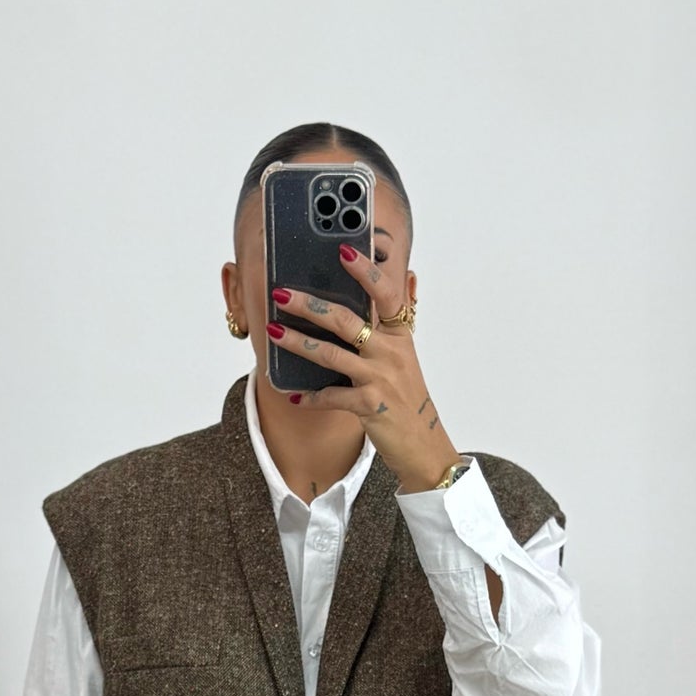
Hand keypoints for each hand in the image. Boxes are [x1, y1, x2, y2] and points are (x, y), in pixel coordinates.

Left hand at [267, 246, 459, 492]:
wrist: (423, 445)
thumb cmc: (406, 400)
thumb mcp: (402, 359)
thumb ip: (385, 330)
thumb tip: (368, 299)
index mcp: (399, 336)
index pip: (385, 294)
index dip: (365, 271)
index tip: (343, 250)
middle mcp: (391, 352)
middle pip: (345, 319)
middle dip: (309, 304)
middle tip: (282, 294)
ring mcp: (380, 378)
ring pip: (331, 354)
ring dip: (297, 342)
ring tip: (272, 332)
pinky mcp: (369, 405)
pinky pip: (330, 397)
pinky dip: (309, 397)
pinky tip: (292, 395)